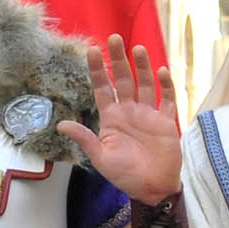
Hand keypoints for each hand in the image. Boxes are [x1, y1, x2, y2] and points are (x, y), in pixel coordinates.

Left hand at [58, 37, 182, 204]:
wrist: (152, 189)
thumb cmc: (125, 175)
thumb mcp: (100, 158)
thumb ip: (84, 138)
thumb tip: (61, 124)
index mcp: (111, 118)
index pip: (102, 88)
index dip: (97, 70)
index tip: (91, 51)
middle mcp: (129, 111)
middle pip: (123, 79)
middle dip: (118, 59)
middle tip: (114, 38)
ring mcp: (149, 114)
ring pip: (145, 84)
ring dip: (142, 67)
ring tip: (137, 49)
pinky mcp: (166, 121)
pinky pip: (167, 99)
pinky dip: (165, 86)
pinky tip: (160, 72)